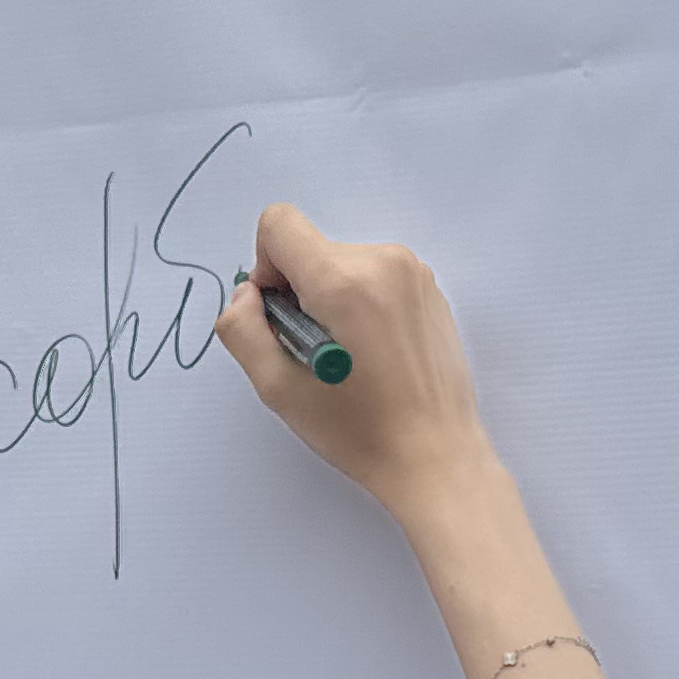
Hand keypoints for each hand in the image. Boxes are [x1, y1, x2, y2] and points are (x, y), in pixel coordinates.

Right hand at [211, 202, 495, 515]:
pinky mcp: (429, 287)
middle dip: (300, 292)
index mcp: (342, 281)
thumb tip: (249, 293)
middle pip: (311, 249)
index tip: (281, 314)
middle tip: (316, 352)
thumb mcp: (277, 388)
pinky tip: (373, 353)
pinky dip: (360, 304)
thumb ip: (242, 329)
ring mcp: (412, 271)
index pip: (280, 224)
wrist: (435, 455)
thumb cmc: (358, 430)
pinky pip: (373, 276)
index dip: (266, 267)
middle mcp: (382, 261)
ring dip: (331, 300)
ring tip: (348, 357)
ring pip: (341, 263)